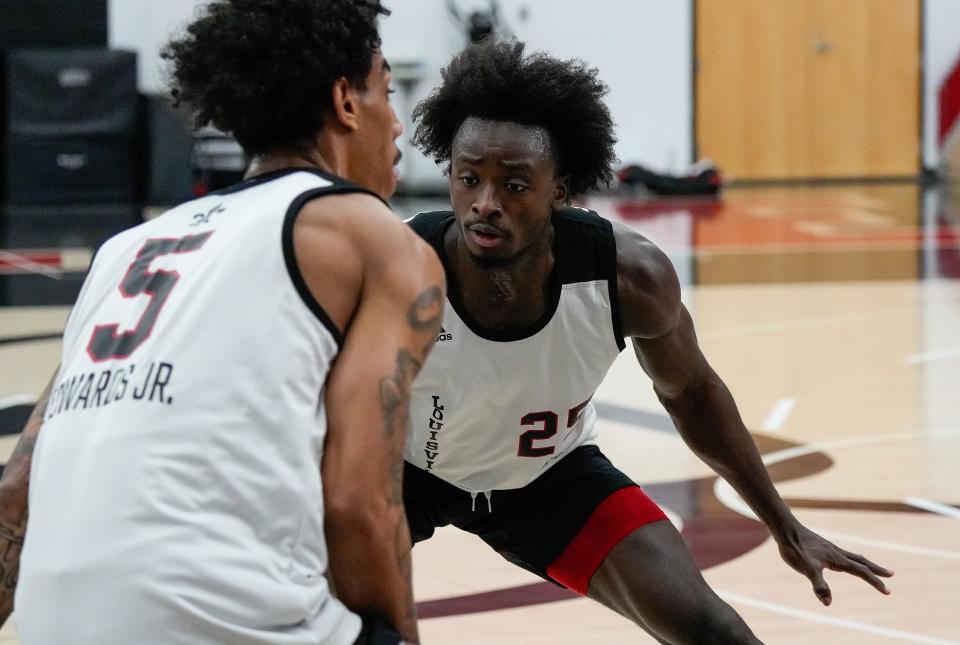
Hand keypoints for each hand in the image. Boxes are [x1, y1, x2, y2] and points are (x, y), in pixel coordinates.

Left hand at [775, 521, 892, 605]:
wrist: (786, 529)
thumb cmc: (796, 549)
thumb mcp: (807, 569)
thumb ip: (819, 585)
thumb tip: (828, 603)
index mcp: (838, 559)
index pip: (861, 572)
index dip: (875, 582)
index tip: (888, 591)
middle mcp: (837, 553)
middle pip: (862, 562)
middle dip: (876, 570)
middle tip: (891, 575)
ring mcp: (830, 548)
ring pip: (853, 556)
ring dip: (865, 563)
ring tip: (873, 567)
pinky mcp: (822, 546)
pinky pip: (842, 554)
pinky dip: (850, 559)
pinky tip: (844, 560)